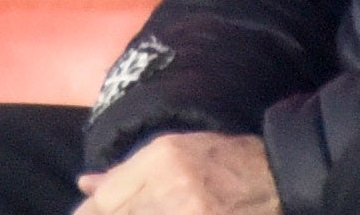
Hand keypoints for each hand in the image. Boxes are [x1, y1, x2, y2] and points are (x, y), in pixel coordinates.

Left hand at [77, 130, 273, 214]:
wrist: (275, 175)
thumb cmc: (219, 159)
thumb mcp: (171, 149)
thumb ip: (125, 171)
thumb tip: (84, 185)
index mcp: (160, 158)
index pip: (108, 200)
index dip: (89, 214)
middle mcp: (173, 187)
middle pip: (121, 214)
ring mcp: (191, 212)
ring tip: (138, 212)